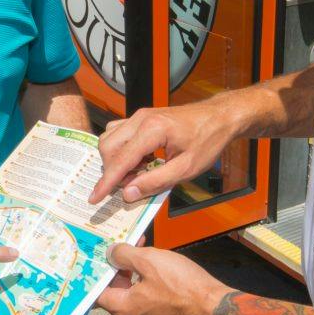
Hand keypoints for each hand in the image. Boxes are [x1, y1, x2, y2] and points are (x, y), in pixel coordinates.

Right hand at [90, 100, 234, 203]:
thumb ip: (155, 182)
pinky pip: (119, 133)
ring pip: (110, 138)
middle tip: (129, 186)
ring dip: (116, 160)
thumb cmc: (207, 141)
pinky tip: (140, 161)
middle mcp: (140, 119)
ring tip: (137, 174)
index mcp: (152, 130)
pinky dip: (121, 150)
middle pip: (108, 147)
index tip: (94, 198)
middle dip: (111, 171)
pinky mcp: (141, 117)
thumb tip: (127, 194)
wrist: (219, 117)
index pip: (120, 160)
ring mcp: (139, 115)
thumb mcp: (186, 168)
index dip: (106, 182)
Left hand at [95, 243, 229, 314]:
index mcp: (124, 309)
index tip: (102, 257)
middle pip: (117, 294)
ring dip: (137, 278)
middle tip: (129, 250)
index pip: (98, 292)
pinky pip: (151, 305)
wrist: (215, 309)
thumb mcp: (150, 260)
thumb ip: (124, 255)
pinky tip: (163, 274)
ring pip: (135, 298)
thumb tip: (110, 253)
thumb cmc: (183, 286)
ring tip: (149, 256)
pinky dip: (151, 289)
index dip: (99, 272)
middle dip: (121, 270)